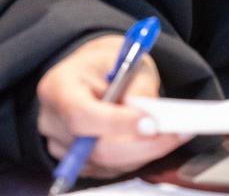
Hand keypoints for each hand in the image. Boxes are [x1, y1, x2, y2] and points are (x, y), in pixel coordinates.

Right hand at [36, 34, 190, 178]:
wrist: (94, 71)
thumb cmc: (108, 62)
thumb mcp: (128, 60)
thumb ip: (137, 89)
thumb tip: (153, 119)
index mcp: (57, 87)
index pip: (81, 115)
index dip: (116, 124)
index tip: (151, 124)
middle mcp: (53, 121)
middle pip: (94, 149)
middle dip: (140, 146)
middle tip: (175, 134)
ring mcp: (62, 146)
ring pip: (106, 163)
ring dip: (143, 152)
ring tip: (171, 134)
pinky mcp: (77, 161)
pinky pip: (109, 168)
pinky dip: (136, 157)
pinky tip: (152, 140)